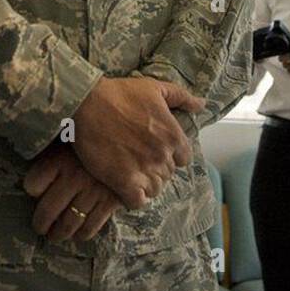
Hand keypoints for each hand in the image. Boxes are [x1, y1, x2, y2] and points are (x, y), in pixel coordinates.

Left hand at [23, 144, 120, 242]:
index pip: (33, 183)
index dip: (31, 189)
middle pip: (48, 209)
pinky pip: (91, 225)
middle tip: (39, 228)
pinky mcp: (110, 201)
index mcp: (60, 158)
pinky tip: (77, 234)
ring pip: (68, 222)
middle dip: (41, 223)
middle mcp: (74, 177)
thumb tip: (38, 172)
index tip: (34, 192)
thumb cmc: (97, 136)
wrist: (132, 137)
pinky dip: (82, 234)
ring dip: (58, 233)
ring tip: (54, 236)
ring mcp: (92, 191)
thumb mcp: (72, 136)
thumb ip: (54, 151)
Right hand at [71, 76, 204, 210]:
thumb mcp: (155, 88)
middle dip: (156, 168)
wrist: (87, 103)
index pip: (183, 159)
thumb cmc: (120, 93)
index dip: (170, 155)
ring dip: (146, 184)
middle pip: (168, 174)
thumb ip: (182, 97)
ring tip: (132, 173)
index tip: (155, 149)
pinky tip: (125, 188)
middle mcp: (162, 156)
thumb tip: (202, 104)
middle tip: (139, 159)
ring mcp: (144, 170)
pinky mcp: (124, 182)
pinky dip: (133, 198)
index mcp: (173, 136)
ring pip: (155, 189)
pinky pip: (138, 202)